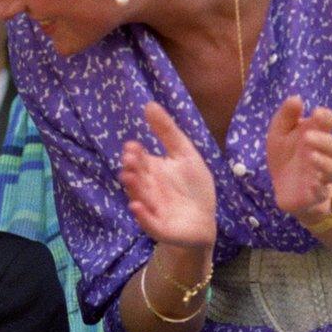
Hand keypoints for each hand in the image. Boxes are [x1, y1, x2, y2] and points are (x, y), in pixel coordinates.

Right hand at [119, 102, 216, 248]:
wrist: (203, 222)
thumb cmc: (192, 187)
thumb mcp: (185, 154)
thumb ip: (167, 132)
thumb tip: (149, 104)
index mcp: (152, 170)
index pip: (140, 159)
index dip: (135, 153)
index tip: (132, 145)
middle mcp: (148, 188)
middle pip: (138, 177)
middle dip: (132, 168)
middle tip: (129, 159)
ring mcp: (152, 208)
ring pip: (140, 197)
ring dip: (134, 188)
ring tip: (128, 178)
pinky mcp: (160, 228)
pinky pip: (149, 222)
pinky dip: (142, 216)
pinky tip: (137, 207)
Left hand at [266, 96, 331, 223]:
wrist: (285, 188)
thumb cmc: (285, 156)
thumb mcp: (279, 133)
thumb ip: (286, 116)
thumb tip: (296, 98)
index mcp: (316, 134)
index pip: (329, 122)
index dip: (326, 117)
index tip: (317, 113)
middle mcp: (323, 154)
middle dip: (324, 140)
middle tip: (308, 137)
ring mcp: (322, 174)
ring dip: (325, 162)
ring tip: (310, 156)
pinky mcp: (317, 193)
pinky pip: (323, 191)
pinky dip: (319, 186)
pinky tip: (311, 182)